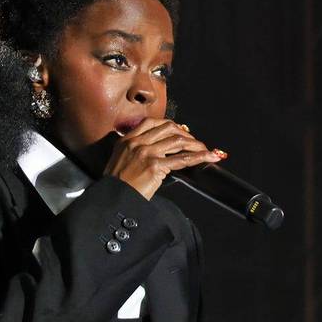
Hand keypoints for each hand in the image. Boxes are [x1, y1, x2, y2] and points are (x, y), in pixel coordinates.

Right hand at [104, 119, 225, 199]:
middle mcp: (136, 143)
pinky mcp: (154, 166)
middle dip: (186, 134)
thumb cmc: (117, 185)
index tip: (182, 131)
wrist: (111, 199)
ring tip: (207, 150)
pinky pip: (182, 159)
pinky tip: (209, 157)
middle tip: (196, 143)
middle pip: (168, 128)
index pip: (152, 122)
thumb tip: (160, 150)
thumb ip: (135, 151)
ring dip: (196, 145)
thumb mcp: (121, 160)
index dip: (171, 125)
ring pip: (178, 141)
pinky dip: (199, 157)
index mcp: (127, 139)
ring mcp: (146, 153)